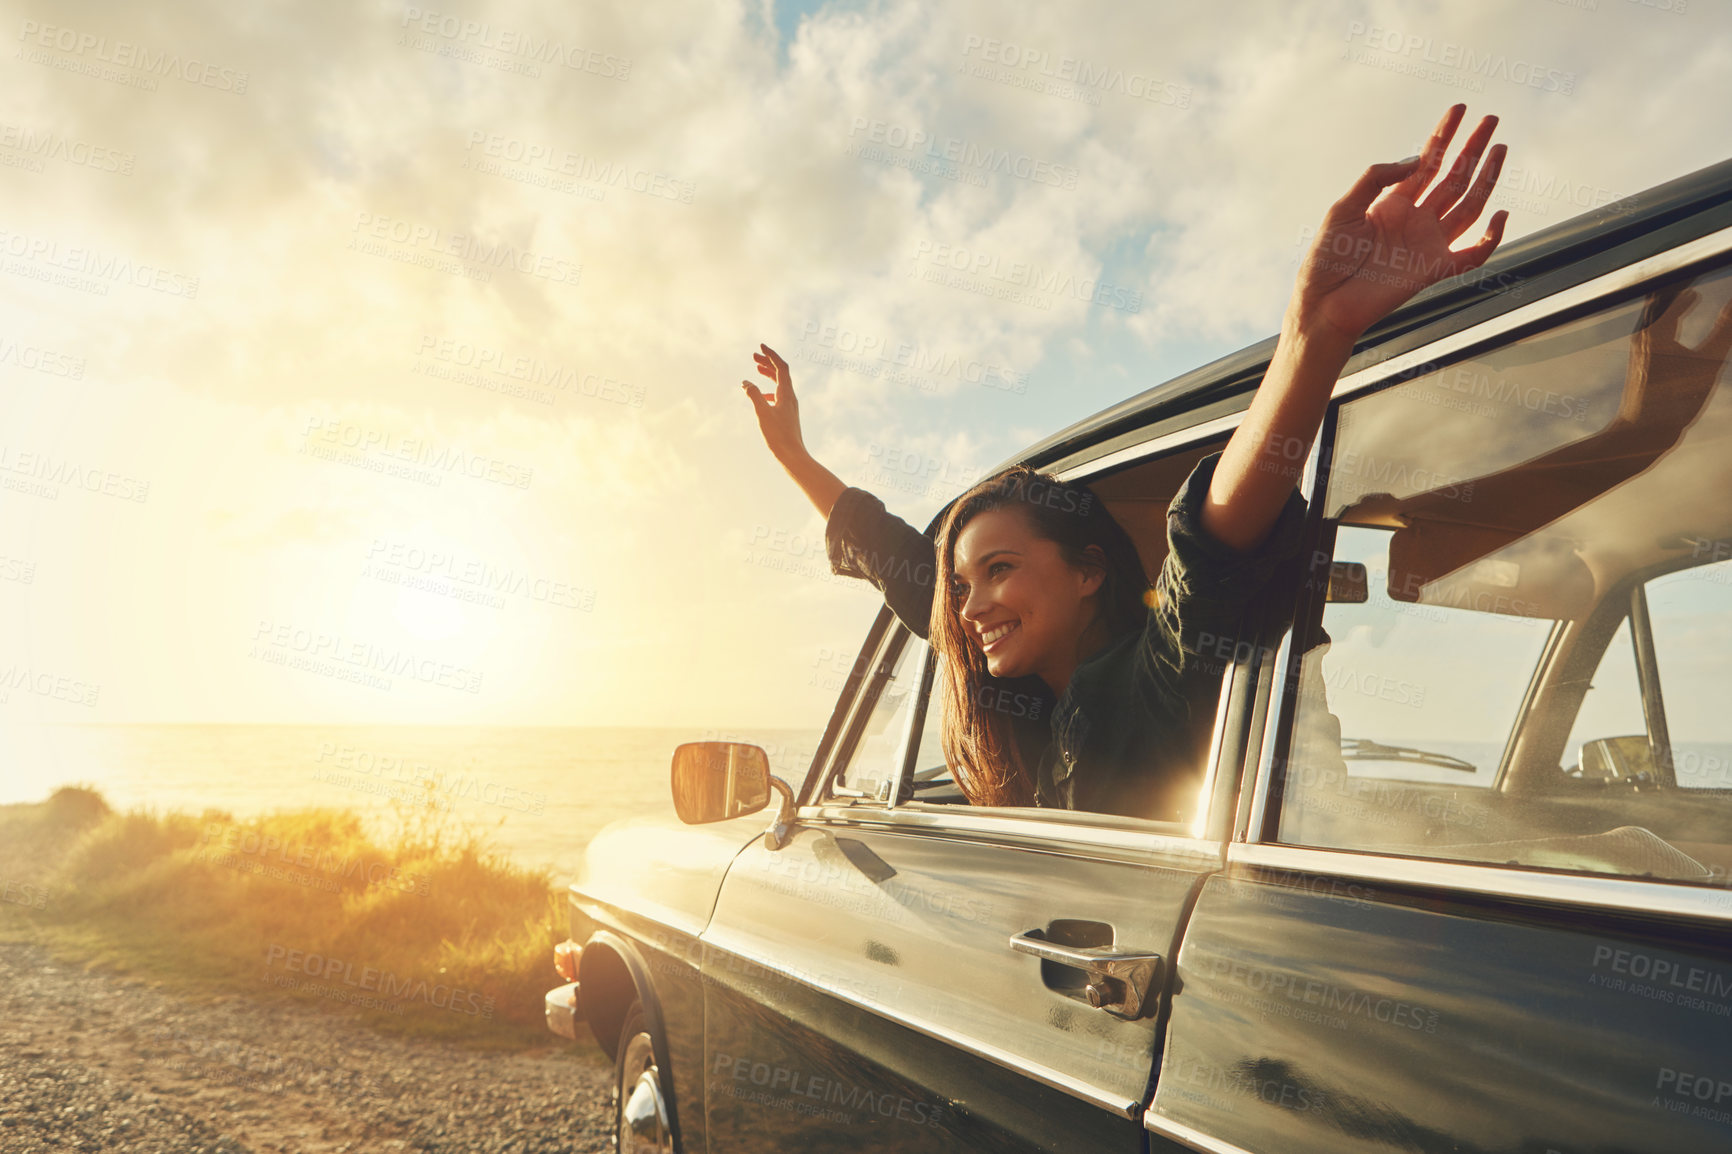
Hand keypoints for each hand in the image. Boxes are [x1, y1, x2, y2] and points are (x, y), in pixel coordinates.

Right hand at [741, 343, 807, 464]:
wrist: (792, 455)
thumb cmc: (778, 435)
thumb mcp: (762, 413)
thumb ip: (754, 395)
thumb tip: (745, 382)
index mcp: (786, 393)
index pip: (781, 367)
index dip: (771, 355)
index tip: (761, 346)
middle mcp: (790, 397)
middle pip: (781, 373)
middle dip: (768, 362)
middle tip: (754, 355)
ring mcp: (790, 405)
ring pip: (780, 383)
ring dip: (768, 373)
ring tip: (756, 367)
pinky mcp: (787, 414)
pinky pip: (778, 395)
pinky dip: (768, 388)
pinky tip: (760, 394)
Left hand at [1294, 104, 1508, 344]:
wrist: (1323, 303)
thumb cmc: (1326, 259)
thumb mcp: (1342, 208)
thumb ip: (1376, 178)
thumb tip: (1416, 159)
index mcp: (1392, 202)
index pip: (1426, 161)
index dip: (1443, 135)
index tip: (1460, 109)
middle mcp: (1415, 219)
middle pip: (1453, 177)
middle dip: (1472, 148)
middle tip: (1491, 119)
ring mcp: (1427, 243)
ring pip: (1468, 205)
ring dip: (1486, 178)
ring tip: (1500, 148)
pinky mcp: (1434, 270)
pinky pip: (1472, 254)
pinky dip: (1491, 237)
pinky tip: (1500, 213)